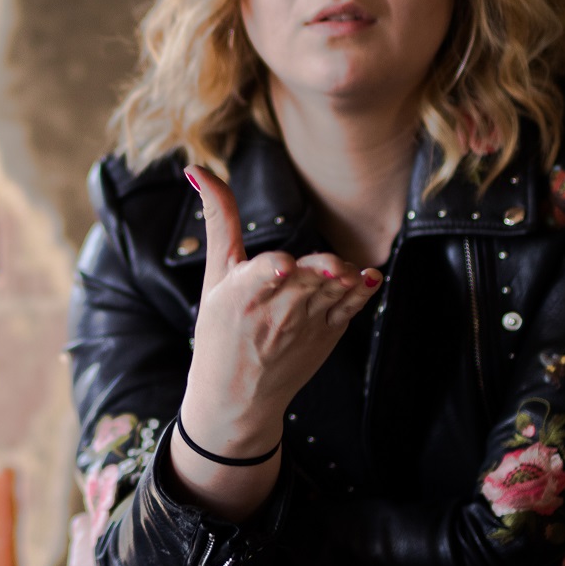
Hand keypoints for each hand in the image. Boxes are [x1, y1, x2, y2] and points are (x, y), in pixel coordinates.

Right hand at [171, 165, 381, 516]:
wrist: (237, 395)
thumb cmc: (219, 330)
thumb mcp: (214, 276)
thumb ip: (217, 220)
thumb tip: (196, 170)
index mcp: (240, 295)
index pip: (261, 277)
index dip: (274, 270)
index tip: (284, 268)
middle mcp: (275, 310)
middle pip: (305, 279)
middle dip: (319, 272)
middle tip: (330, 267)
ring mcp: (306, 323)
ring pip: (332, 289)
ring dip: (342, 277)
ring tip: (343, 269)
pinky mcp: (329, 331)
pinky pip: (351, 306)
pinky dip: (362, 291)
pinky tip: (368, 277)